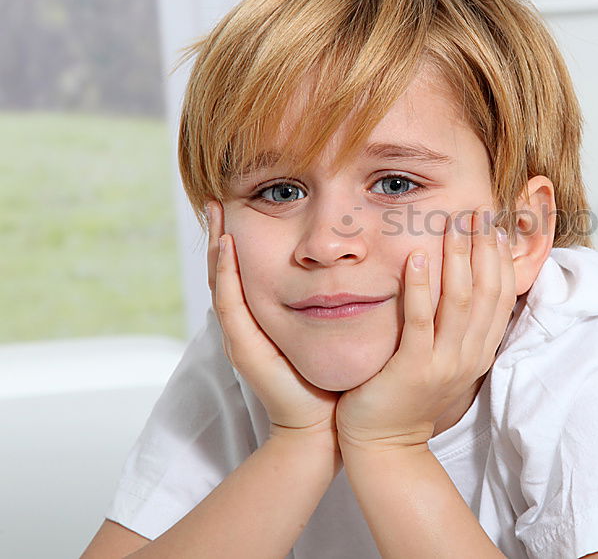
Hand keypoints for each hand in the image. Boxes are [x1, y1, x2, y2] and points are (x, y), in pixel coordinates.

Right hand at [206, 201, 340, 450]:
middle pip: (226, 270)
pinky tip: (226, 248)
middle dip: (219, 234)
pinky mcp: (244, 348)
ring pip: (221, 282)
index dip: (240, 240)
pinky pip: (230, 304)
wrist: (324, 425)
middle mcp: (248, 324)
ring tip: (214, 212)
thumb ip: (336, 301)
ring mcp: (242, 336)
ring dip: (216, 245)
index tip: (238, 203)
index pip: (247, 270)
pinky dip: (226, 274)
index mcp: (266, 318)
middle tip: (215, 198)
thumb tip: (356, 264)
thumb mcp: (333, 328)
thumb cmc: (333, 378)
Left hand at [334, 206, 516, 451]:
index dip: (501, 257)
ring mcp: (444, 362)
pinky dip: (419, 288)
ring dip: (457, 259)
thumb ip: (457, 325)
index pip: (502, 294)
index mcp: (480, 350)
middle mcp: (469, 355)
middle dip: (483, 248)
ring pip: (459, 301)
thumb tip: (462, 281)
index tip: (495, 223)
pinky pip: (420, 322)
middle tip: (476, 211)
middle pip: (486, 291)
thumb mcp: (445, 358)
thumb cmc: (409, 395)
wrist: (386, 444)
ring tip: (452, 226)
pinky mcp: (413, 368)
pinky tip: (413, 258)